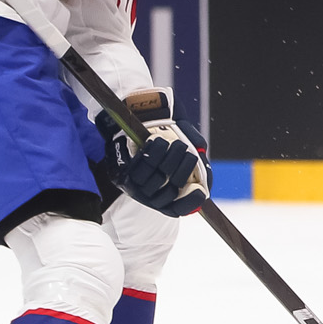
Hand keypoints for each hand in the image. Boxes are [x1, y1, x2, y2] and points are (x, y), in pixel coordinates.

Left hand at [99, 91, 208, 216]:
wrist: (138, 114)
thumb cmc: (167, 129)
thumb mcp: (188, 139)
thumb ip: (196, 148)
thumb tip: (201, 162)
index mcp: (167, 194)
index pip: (179, 209)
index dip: (190, 202)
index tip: (201, 191)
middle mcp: (149, 196)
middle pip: (171, 193)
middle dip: (183, 170)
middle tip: (188, 151)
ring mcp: (134, 188)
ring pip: (156, 180)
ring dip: (169, 160)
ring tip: (175, 143)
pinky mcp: (121, 176)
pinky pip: (139, 170)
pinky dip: (152, 154)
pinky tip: (157, 141)